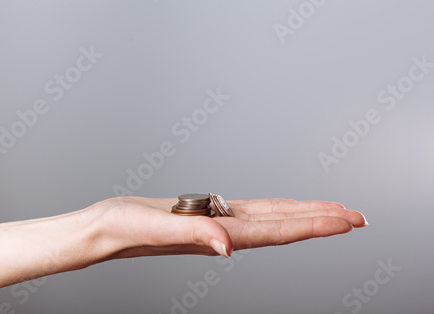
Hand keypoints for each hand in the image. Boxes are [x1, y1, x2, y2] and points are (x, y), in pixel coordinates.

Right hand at [85, 196, 367, 260]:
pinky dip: (274, 210)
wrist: (102, 230)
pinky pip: (249, 212)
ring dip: (302, 216)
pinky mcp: (203, 217)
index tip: (346, 219)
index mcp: (215, 235)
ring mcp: (214, 225)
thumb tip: (229, 248)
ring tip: (330, 212)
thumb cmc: (120, 229)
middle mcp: (222, 232)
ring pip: (269, 219)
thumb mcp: (152, 229)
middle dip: (320, 221)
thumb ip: (191, 235)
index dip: (311, 225)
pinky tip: (281, 210)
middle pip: (282, 226)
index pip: (275, 230)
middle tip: (358, 217)